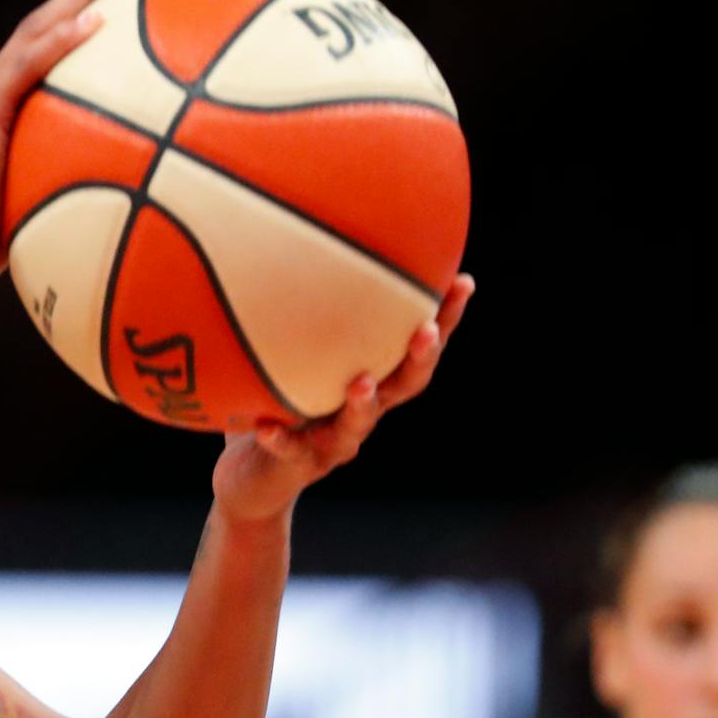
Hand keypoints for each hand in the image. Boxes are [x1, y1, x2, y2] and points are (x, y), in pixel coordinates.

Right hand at [0, 0, 135, 292]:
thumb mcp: (25, 212)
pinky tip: (98, 21)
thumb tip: (111, 206)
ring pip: (36, 30)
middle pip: (39, 28)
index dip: (73, 28)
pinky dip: (63, 40)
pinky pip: (29, 64)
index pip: (36, 56)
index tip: (116, 11)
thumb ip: (56, 192)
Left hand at [212, 275, 476, 523]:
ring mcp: (333, 441)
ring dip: (362, 404)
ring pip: (357, 426)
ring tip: (361, 382)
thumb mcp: (291, 356)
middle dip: (420, 358)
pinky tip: (267, 427)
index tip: (464, 281)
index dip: (445, 319)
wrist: (253, 479)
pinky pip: (290, 450)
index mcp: (371, 382)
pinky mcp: (297, 465)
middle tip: (426, 330)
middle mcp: (363, 412)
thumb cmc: (277, 405)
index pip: (418, 348)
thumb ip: (299, 314)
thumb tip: (295, 238)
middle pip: (405, 386)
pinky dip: (282, 438)